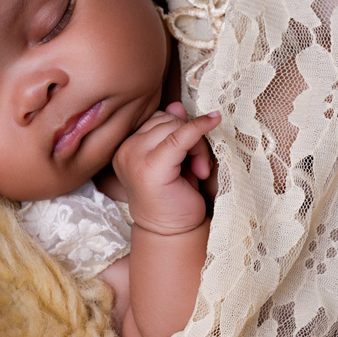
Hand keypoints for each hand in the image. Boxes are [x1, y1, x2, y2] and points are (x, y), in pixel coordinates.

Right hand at [112, 104, 219, 236]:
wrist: (171, 231)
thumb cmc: (173, 197)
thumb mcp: (173, 159)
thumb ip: (171, 132)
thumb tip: (175, 105)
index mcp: (125, 146)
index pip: (157, 119)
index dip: (181, 129)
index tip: (194, 153)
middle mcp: (124, 150)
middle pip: (167, 121)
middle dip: (191, 137)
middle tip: (200, 166)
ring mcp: (133, 157)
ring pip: (175, 127)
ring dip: (197, 144)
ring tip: (198, 170)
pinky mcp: (150, 167)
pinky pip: (180, 136)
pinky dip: (200, 127)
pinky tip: (213, 121)